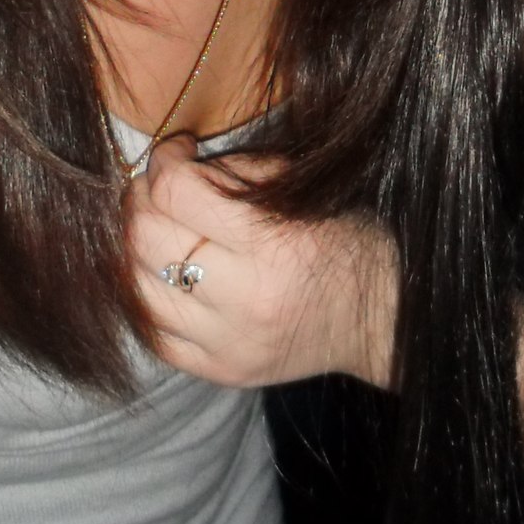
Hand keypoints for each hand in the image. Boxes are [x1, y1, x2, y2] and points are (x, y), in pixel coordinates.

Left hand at [124, 140, 398, 389]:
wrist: (385, 318)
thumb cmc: (347, 240)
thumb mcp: (303, 190)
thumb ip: (237, 173)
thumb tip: (176, 165)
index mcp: (271, 244)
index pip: (177, 194)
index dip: (165, 161)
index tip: (176, 152)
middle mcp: (245, 298)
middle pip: (147, 239)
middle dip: (143, 199)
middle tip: (159, 188)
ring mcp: (228, 343)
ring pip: (138, 286)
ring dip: (138, 248)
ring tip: (160, 229)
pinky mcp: (222, 371)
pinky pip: (154, 335)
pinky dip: (148, 298)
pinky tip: (165, 276)